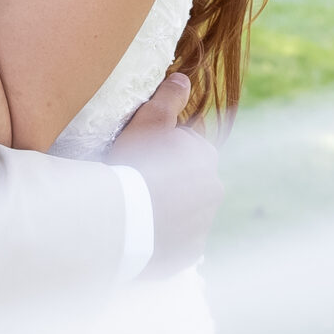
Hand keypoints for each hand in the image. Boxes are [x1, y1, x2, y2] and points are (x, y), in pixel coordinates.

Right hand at [107, 75, 221, 279]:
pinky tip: (143, 232)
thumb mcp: (145, 123)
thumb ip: (167, 99)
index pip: (187, 147)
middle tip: (136, 183)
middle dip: (169, 179)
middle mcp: (213, 192)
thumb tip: (185, 79)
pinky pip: (178, 242)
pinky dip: (165, 238)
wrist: (119, 221)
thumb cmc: (131, 165)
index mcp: (206, 158)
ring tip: (138, 209)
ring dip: (169, 209)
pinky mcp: (189, 254)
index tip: (140, 157)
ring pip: (185, 211)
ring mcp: (203, 226)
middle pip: (188, 180)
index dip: (162, 149)